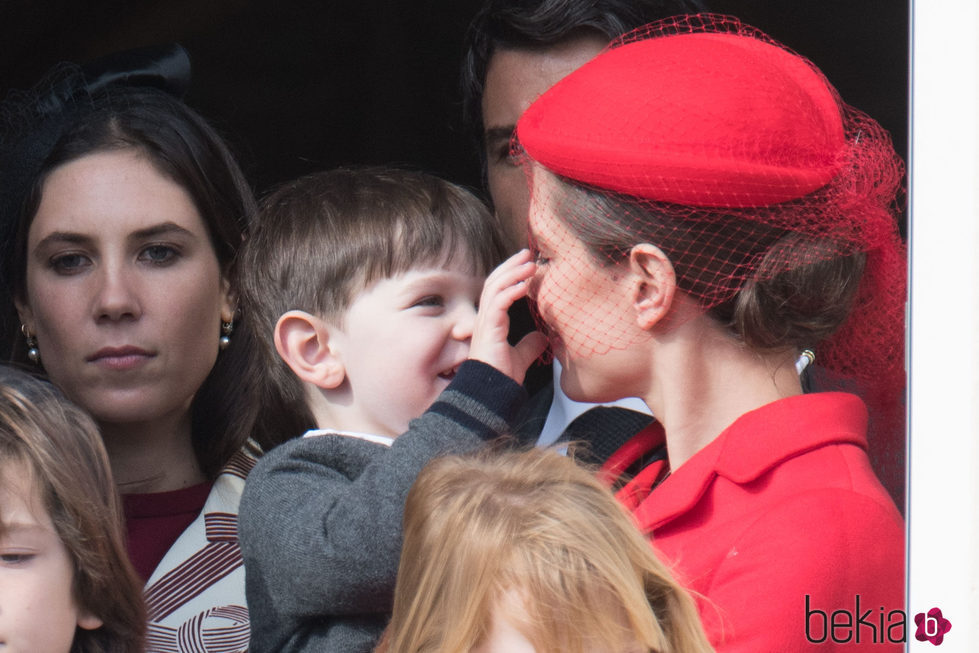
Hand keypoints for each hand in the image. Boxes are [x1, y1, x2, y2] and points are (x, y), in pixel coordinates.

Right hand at [469, 249, 547, 383]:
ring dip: (513, 273)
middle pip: (494, 282)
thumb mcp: (521, 357)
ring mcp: (485, 323)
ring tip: (529, 263)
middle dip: (511, 266)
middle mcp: (485, 318)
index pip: (497, 290)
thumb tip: (543, 338)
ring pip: (495, 288)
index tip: (526, 263)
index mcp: (491, 322)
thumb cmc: (501, 377)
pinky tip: (525, 284)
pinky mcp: (489, 329)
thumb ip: (529, 346)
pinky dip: (511, 291)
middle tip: (527, 253)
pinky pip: (498, 303)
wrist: (492, 393)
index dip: (510, 275)